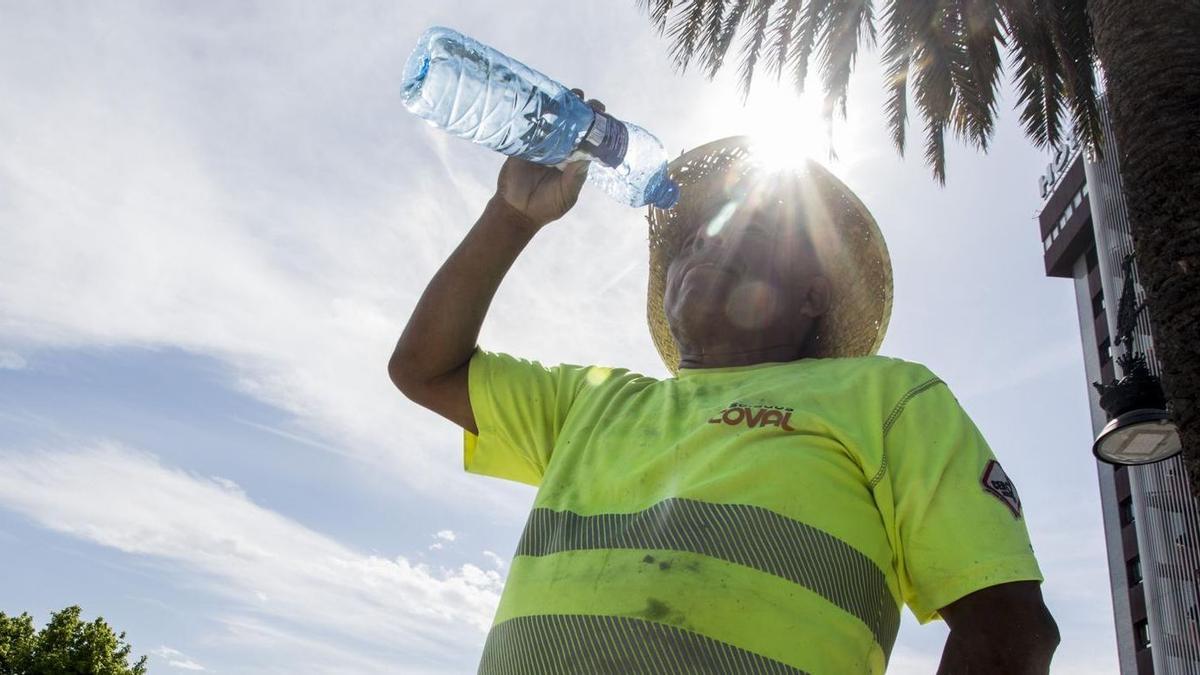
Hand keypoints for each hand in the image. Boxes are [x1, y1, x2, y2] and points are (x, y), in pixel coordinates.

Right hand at [494, 89, 605, 227]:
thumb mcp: (567, 193)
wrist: (517, 211)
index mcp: (574, 159)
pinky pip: (531, 125)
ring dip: (564, 105)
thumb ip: (576, 176)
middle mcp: (560, 148)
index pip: (589, 137)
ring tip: (574, 95)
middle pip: (574, 123)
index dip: (597, 125)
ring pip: (555, 119)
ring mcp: (542, 143)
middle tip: (590, 103)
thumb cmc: (547, 205)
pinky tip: (546, 101)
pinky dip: (538, 113)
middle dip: (584, 110)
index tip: (604, 114)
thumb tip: (587, 155)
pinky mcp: (524, 143)